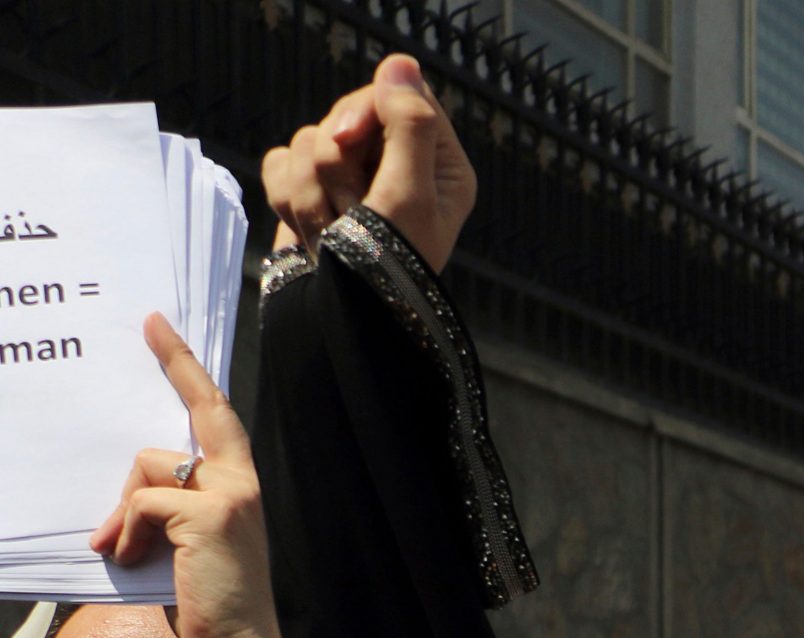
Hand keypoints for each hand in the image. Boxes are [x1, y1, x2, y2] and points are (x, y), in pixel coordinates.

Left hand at [88, 314, 282, 637]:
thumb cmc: (213, 605)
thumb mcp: (187, 545)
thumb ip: (169, 508)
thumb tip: (129, 497)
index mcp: (241, 489)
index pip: (216, 417)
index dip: (188, 369)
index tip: (161, 326)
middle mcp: (243, 483)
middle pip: (190, 418)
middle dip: (175, 366)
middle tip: (150, 323)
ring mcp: (230, 496)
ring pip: (149, 467)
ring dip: (124, 509)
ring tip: (124, 548)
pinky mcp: (208, 515)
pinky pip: (143, 502)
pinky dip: (128, 533)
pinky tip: (131, 560)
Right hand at [262, 52, 476, 273]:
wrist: (342, 322)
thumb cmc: (389, 268)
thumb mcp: (411, 195)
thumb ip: (409, 126)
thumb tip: (401, 63)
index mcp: (437, 162)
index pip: (395, 95)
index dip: (363, 109)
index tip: (350, 139)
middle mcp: (396, 165)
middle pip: (345, 115)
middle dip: (335, 162)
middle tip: (351, 211)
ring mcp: (351, 179)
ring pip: (307, 140)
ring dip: (312, 191)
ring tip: (334, 233)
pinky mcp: (311, 191)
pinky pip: (279, 162)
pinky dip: (287, 197)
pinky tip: (310, 232)